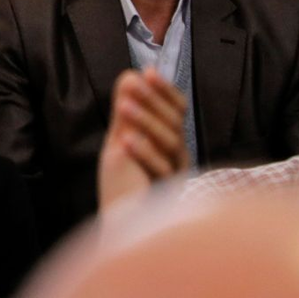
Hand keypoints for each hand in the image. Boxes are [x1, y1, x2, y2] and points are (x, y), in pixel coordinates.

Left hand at [98, 67, 188, 210]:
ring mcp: (177, 175)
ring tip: (123, 107)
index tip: (149, 72)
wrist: (120, 225)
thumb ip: (127, 113)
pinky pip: (163, 168)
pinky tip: (125, 140)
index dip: (165, 90)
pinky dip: (144, 152)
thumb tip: (130, 75)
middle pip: (175, 121)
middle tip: (133, 84)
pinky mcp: (170, 195)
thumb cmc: (121, 183)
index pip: (177, 109)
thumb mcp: (120, 141)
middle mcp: (178, 155)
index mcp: (168, 139)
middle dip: (153, 100)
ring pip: (171, 140)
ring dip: (146, 120)